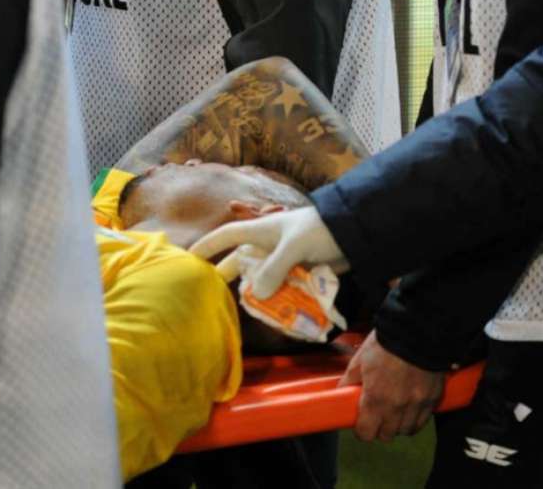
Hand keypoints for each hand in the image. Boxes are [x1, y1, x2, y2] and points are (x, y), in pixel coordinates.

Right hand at [189, 206, 348, 298]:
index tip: (187, 259)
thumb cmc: (321, 229)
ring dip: (256, 294)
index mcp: (260, 232)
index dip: (206, 246)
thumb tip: (257, 296)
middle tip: (210, 297)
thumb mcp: (295, 246)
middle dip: (228, 278)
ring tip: (247, 311)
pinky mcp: (299, 273)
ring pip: (262, 280)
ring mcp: (284, 260)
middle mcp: (268, 246)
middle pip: (241, 263)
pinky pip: (282, 288)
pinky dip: (278, 299)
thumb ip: (275, 269)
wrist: (355, 231)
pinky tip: (275, 314)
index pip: (225, 236)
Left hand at [339, 331, 444, 441]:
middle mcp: (398, 406)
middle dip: (379, 429)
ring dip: (398, 425)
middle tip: (376, 415)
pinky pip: (423, 420)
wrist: (417, 330)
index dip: (362, 431)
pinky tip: (409, 407)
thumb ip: (350, 379)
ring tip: (394, 411)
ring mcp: (417, 404)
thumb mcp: (361, 359)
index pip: (367, 433)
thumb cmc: (387, 342)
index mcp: (376, 398)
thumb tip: (341, 390)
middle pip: (386, 436)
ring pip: (406, 430)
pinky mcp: (433, 399)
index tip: (361, 423)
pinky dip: (415, 418)